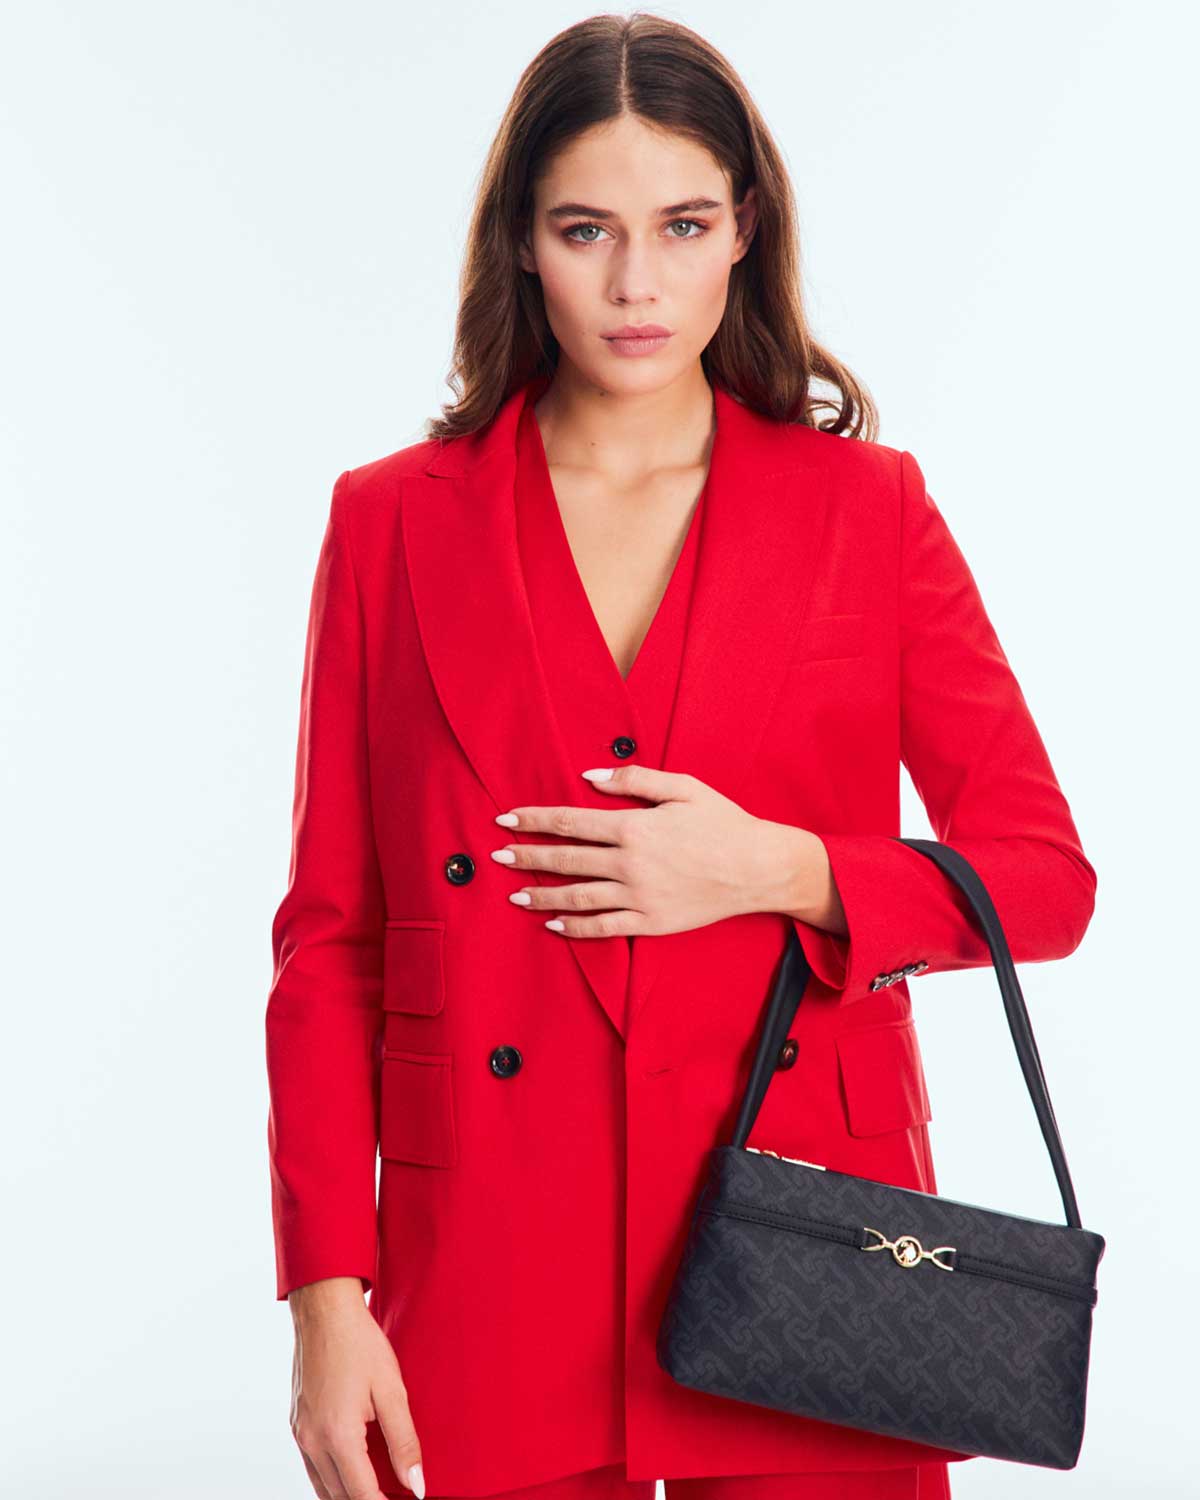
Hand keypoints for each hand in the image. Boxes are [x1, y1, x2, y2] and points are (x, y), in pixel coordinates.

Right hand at [288, 1278, 424, 1499]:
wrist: (324, 1311)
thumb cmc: (359, 1343)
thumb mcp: (391, 1390)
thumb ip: (404, 1442)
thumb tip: (417, 1485)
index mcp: (338, 1436)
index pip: (363, 1496)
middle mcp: (313, 1442)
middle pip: (341, 1497)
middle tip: (395, 1493)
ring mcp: (301, 1435)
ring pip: (324, 1488)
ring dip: (349, 1494)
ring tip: (378, 1488)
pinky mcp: (297, 1424)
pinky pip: (313, 1468)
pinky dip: (333, 1478)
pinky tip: (353, 1470)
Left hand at [489, 763, 828, 937]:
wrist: (758, 867)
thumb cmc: (723, 822)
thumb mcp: (682, 787)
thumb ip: (632, 779)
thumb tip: (589, 775)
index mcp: (633, 827)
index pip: (569, 821)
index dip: (534, 820)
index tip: (506, 819)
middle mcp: (630, 863)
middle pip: (566, 860)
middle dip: (527, 857)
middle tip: (498, 857)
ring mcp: (639, 896)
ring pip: (578, 897)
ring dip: (542, 895)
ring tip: (516, 894)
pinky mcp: (651, 922)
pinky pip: (604, 927)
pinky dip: (575, 927)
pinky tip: (554, 924)